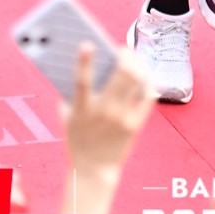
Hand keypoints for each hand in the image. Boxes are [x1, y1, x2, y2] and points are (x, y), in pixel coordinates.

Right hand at [61, 44, 154, 181]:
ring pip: (136, 83)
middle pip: (120, 77)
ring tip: (133, 58)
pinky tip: (144, 73)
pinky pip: (147, 98)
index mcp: (82, 110)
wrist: (92, 170)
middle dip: (123, 57)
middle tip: (121, 49)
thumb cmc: (77, 136)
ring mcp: (121, 120)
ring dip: (137, 65)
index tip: (87, 43)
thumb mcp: (67, 115)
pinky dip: (147, 81)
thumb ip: (70, 90)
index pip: (82, 82)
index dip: (84, 62)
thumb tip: (80, 58)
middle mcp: (103, 113)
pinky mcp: (134, 126)